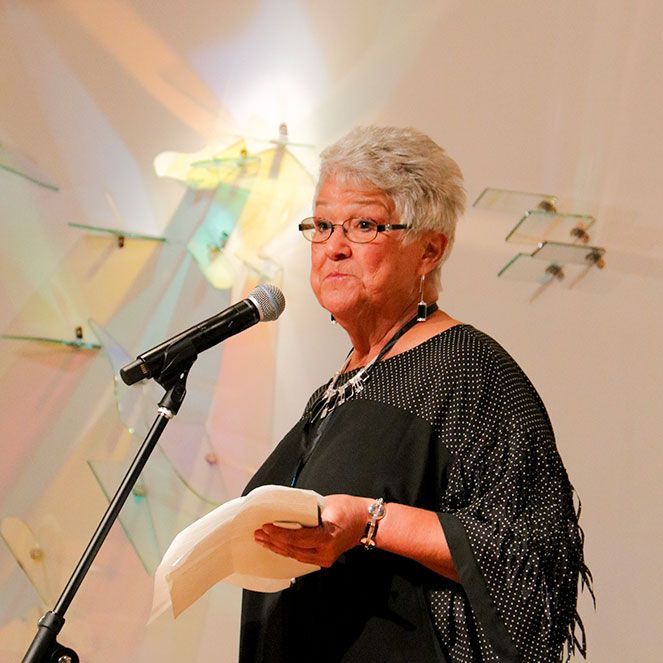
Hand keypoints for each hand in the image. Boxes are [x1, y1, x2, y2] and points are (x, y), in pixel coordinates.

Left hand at [254, 494, 370, 567]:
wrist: (367, 522)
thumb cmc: (350, 509)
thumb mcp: (328, 504)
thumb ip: (308, 510)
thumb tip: (287, 511)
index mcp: (327, 537)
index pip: (296, 538)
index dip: (279, 534)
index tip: (265, 527)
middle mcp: (325, 552)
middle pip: (293, 549)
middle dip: (273, 541)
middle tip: (258, 534)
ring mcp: (325, 558)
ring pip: (295, 556)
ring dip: (277, 547)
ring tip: (263, 540)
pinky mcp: (323, 558)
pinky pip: (301, 556)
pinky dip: (288, 550)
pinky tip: (277, 546)